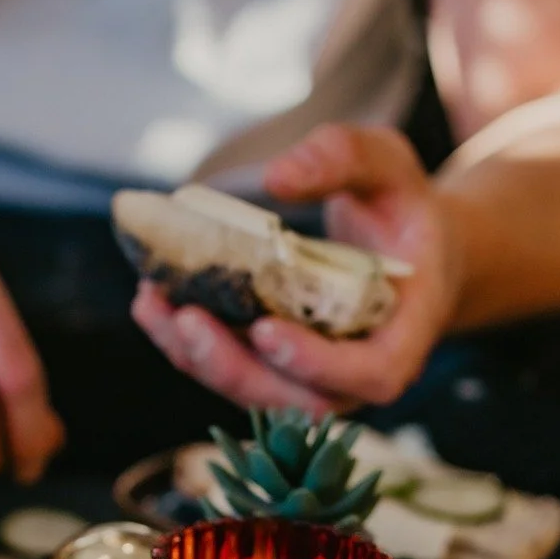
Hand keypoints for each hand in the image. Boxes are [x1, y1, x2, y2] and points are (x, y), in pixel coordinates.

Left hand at [131, 125, 463, 414]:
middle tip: (187, 319)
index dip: (318, 363)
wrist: (406, 249)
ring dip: (197, 357)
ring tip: (153, 306)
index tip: (267, 330)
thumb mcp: (390, 167)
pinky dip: (188, 344)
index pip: (372, 374)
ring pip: (251, 392)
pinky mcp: (275, 370)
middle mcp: (356, 373)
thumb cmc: (402, 210)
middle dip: (233, 367)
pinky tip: (152, 301)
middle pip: (295, 399)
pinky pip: (230, 369)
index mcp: (404, 335)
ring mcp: (312, 379)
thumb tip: (277, 176)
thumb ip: (344, 158)